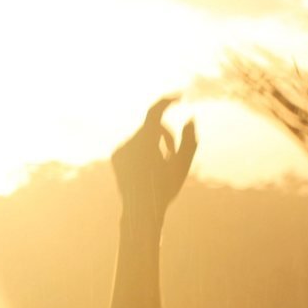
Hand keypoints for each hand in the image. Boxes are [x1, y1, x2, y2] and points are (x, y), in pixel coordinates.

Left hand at [111, 96, 196, 215]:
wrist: (141, 211)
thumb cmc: (165, 189)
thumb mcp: (183, 165)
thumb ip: (189, 139)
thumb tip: (191, 118)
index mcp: (145, 143)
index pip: (155, 111)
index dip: (168, 101)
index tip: (180, 96)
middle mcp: (129, 142)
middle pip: (152, 126)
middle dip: (167, 135)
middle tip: (175, 153)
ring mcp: (120, 149)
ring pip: (143, 135)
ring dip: (156, 144)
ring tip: (162, 165)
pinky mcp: (116, 156)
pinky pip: (134, 144)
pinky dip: (145, 150)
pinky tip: (148, 170)